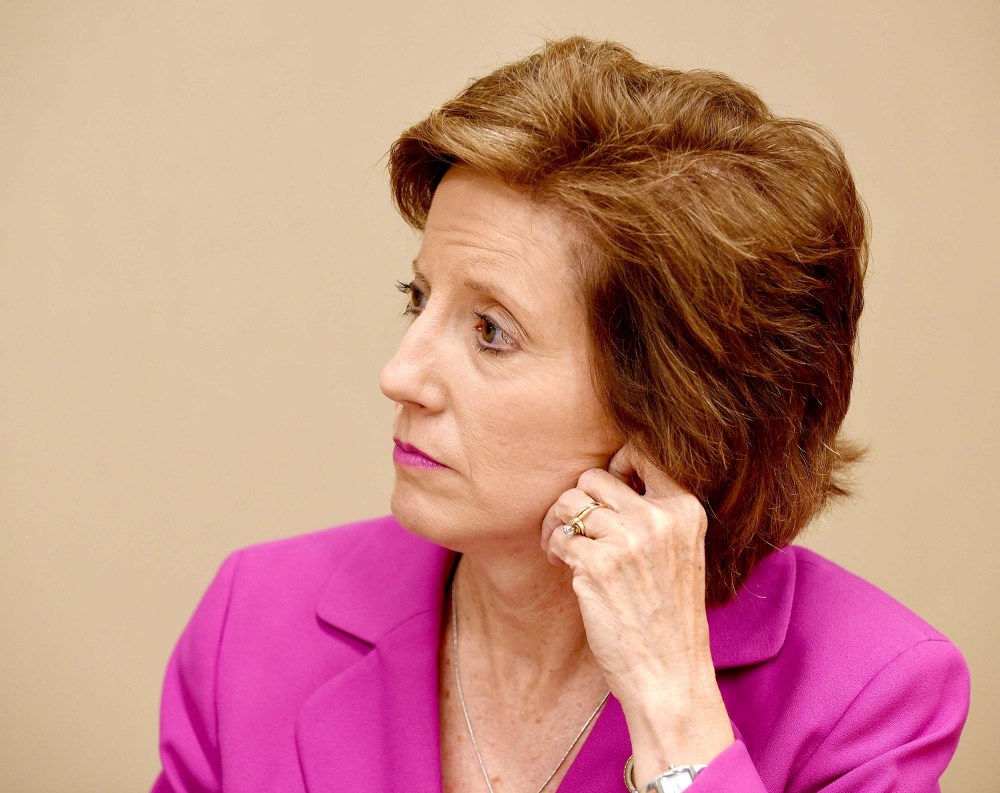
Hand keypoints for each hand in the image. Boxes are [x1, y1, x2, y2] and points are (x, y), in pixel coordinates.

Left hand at [540, 443, 733, 778]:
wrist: (670, 675)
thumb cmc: (668, 617)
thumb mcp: (680, 553)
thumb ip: (653, 515)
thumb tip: (598, 482)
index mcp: (685, 510)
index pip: (642, 452)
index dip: (614, 465)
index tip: (603, 494)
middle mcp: (658, 518)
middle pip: (592, 478)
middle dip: (576, 502)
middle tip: (572, 528)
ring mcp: (628, 539)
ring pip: (568, 502)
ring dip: (557, 523)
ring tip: (562, 547)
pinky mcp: (598, 564)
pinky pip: (560, 537)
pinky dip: (554, 549)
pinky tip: (563, 567)